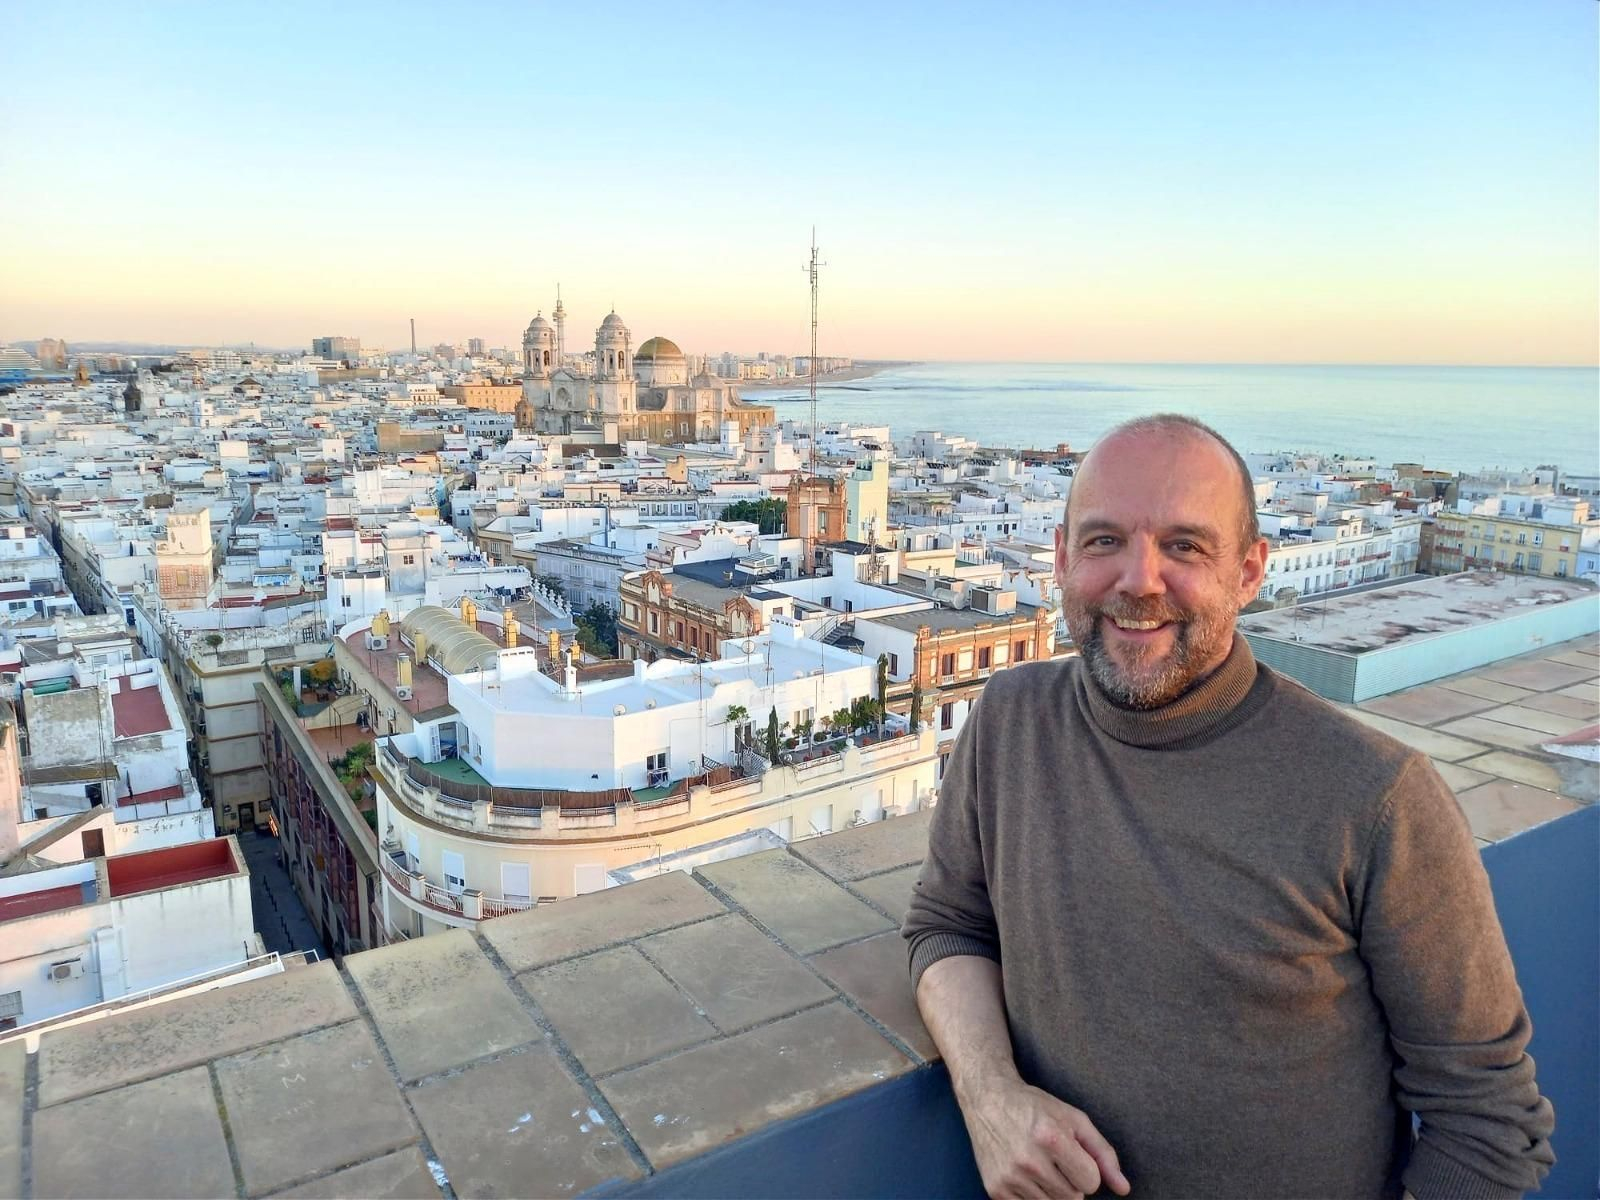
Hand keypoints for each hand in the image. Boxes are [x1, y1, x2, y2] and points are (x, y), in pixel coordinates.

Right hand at [960, 1073, 1130, 1198]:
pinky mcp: (996, 1190)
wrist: (987, 1099)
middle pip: (1073, 1198)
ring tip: (1039, 1164)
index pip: (1091, 1182)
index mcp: (1051, 1138)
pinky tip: (1024, 1172)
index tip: (1073, 1154)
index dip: (1086, 1169)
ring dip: (1052, 1190)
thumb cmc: (1035, 1107)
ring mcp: (1010, 1177)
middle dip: (1070, 1181)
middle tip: (1054, 1158)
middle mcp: (1029, 1160)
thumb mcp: (1074, 1119)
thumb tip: (1124, 1189)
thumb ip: (1103, 1154)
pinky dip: (1032, 1195)